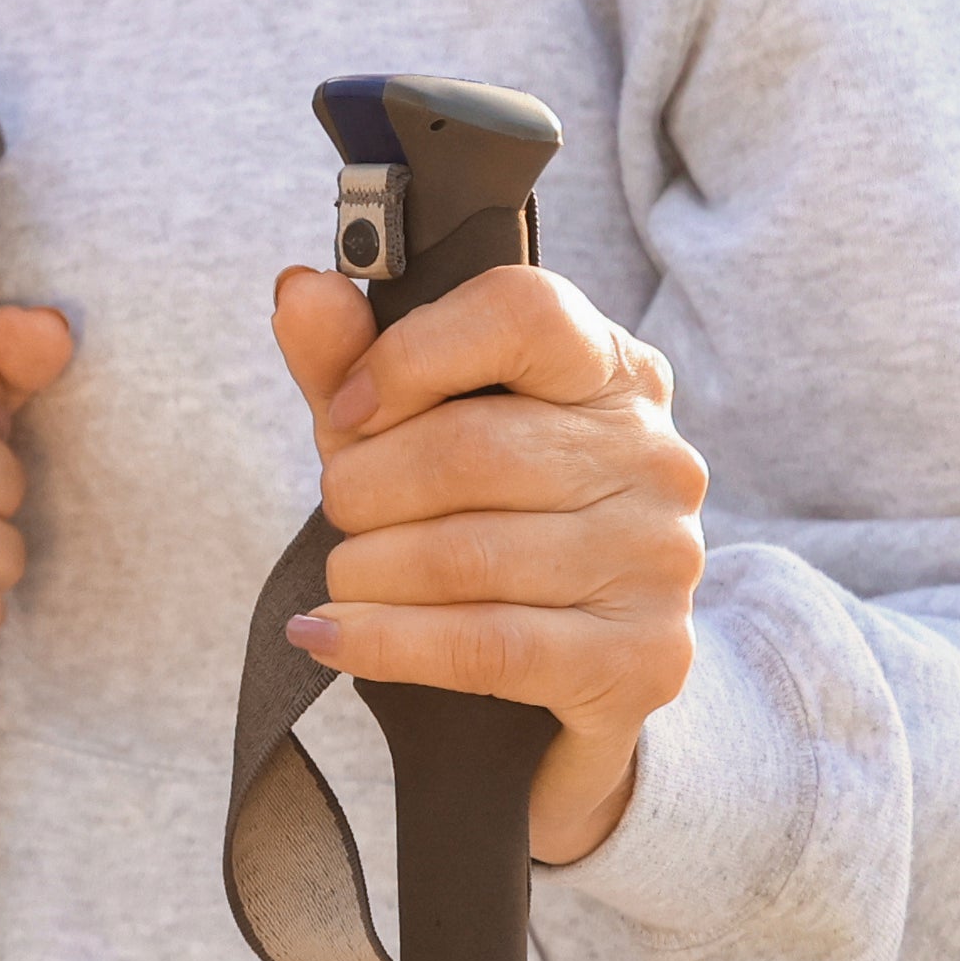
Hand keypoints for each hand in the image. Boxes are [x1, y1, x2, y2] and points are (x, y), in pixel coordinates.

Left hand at [274, 256, 706, 865]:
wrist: (566, 670)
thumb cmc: (479, 519)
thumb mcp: (405, 430)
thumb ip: (351, 361)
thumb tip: (300, 290)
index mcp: (607, 370)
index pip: (521, 311)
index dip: (408, 356)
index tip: (346, 408)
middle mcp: (653, 456)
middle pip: (469, 448)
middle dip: (364, 486)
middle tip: (339, 511)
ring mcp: (660, 558)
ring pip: (465, 554)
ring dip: (366, 570)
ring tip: (344, 578)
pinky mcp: (643, 656)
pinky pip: (486, 643)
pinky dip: (382, 641)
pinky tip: (328, 635)